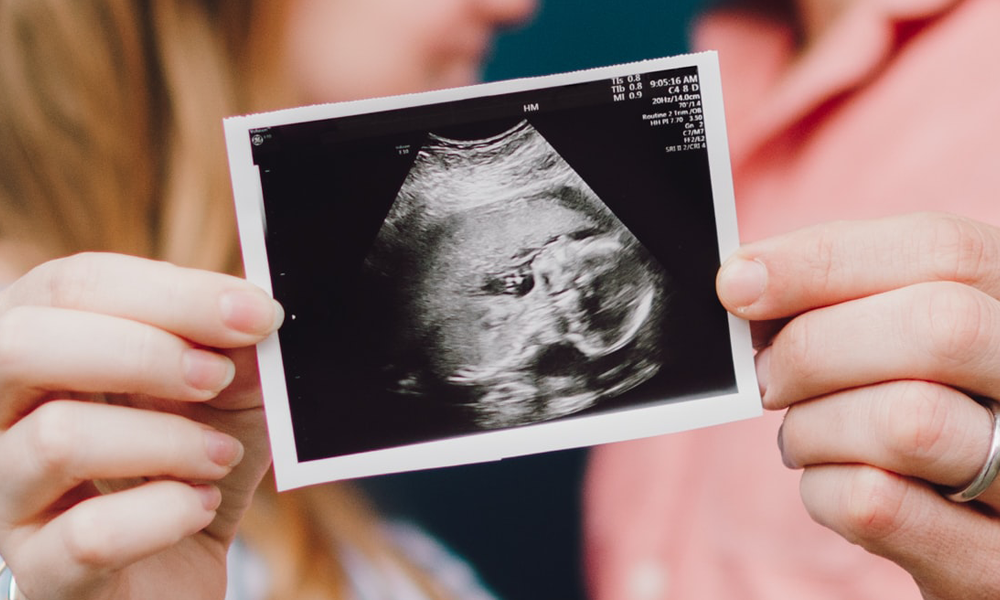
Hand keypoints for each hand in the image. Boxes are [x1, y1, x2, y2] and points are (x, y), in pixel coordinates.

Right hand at [0, 253, 281, 599]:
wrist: (181, 577)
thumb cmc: (195, 468)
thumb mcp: (230, 396)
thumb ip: (235, 350)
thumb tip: (251, 310)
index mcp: (47, 351)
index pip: (72, 285)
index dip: (171, 291)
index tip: (255, 313)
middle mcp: (4, 416)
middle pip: (23, 343)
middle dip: (143, 351)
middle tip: (217, 377)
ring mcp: (9, 498)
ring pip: (56, 439)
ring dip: (167, 440)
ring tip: (220, 455)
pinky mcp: (43, 574)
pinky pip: (88, 536)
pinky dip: (167, 514)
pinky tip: (200, 506)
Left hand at [717, 213, 999, 599]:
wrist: (981, 537)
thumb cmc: (932, 417)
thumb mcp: (908, 346)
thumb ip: (846, 300)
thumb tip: (744, 280)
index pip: (941, 251)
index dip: (822, 261)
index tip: (738, 283)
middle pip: (936, 326)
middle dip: (814, 347)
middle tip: (767, 376)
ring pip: (906, 421)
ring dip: (812, 427)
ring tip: (803, 435)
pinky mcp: (993, 564)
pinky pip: (877, 506)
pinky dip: (820, 489)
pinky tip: (828, 484)